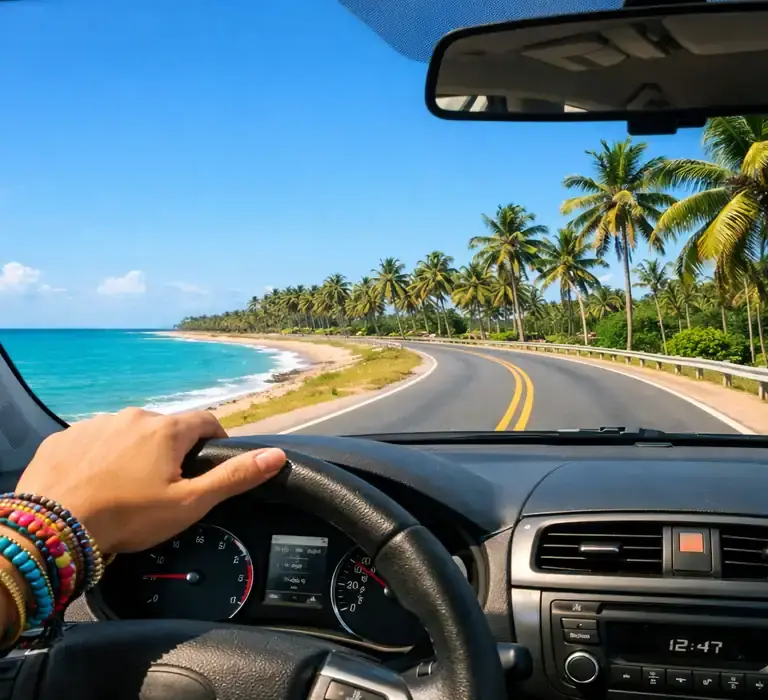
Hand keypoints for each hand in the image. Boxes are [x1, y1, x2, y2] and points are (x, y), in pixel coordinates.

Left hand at [16, 408, 285, 552]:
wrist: (53, 529)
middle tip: (168, 485)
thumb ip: (235, 476)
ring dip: (135, 452)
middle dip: (172, 450)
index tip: (211, 461)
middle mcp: (132, 417)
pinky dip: (101, 457)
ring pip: (128, 433)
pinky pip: (93, 441)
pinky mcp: (64, 438)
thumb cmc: (128, 517)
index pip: (206, 420)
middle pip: (166, 427)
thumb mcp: (191, 502)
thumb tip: (276, 455)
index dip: (216, 439)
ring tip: (129, 488)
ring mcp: (95, 425)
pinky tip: (97, 484)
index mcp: (167, 430)